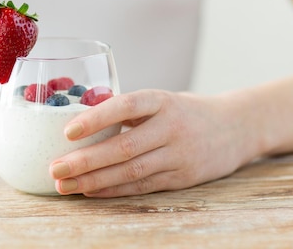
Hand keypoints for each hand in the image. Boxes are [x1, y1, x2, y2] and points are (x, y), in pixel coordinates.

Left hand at [49, 89, 256, 196]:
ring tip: (64, 185)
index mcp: (162, 101)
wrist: (237, 127)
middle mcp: (172, 127)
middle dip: (85, 160)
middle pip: (124, 147)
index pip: (127, 106)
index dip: (97, 118)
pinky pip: (142, 186)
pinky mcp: (183, 178)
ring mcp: (179, 155)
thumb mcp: (161, 100)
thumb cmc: (184, 111)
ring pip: (131, 171)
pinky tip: (90, 192)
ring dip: (94, 181)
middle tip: (55, 168)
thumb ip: (127, 110)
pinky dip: (113, 190)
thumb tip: (79, 119)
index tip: (68, 130)